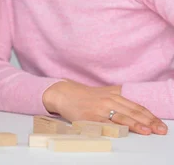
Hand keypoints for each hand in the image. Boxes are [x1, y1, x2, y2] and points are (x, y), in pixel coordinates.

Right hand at [43, 80, 167, 134]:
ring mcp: (99, 110)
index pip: (137, 107)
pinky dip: (114, 128)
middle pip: (132, 112)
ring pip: (121, 118)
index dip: (150, 116)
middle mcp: (108, 101)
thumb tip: (137, 106)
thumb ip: (120, 97)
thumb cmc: (85, 96)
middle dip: (148, 122)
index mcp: (114, 96)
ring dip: (135, 125)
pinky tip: (123, 132)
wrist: (64, 94)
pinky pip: (104, 124)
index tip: (160, 124)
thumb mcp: (104, 92)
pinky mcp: (89, 118)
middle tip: (160, 129)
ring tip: (147, 131)